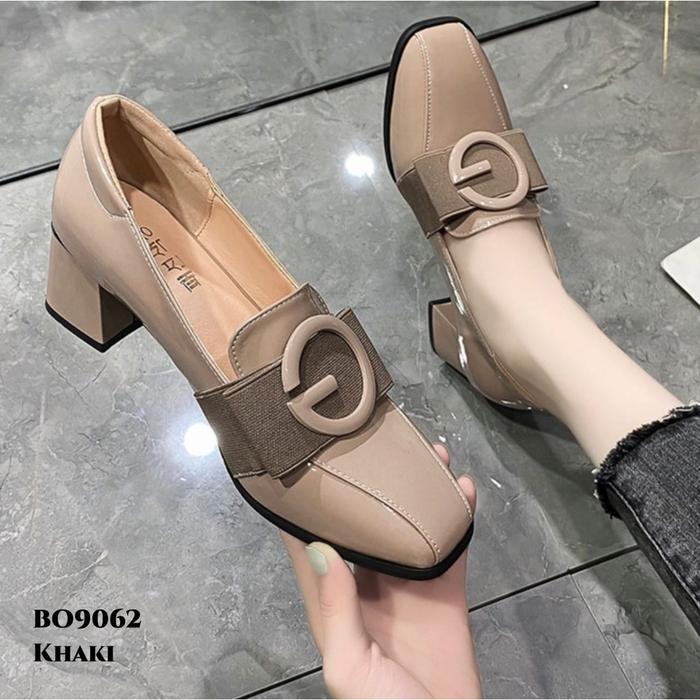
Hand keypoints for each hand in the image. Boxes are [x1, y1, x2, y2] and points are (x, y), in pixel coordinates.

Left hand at [282, 445, 479, 698]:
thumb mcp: (350, 665)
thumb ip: (336, 607)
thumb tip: (321, 546)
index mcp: (334, 601)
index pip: (309, 544)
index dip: (303, 505)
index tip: (301, 459)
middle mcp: (367, 582)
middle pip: (363, 521)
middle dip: (367, 482)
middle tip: (372, 438)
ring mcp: (408, 582)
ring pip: (408, 522)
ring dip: (416, 489)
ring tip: (424, 452)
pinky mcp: (444, 588)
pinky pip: (451, 544)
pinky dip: (457, 514)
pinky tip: (461, 485)